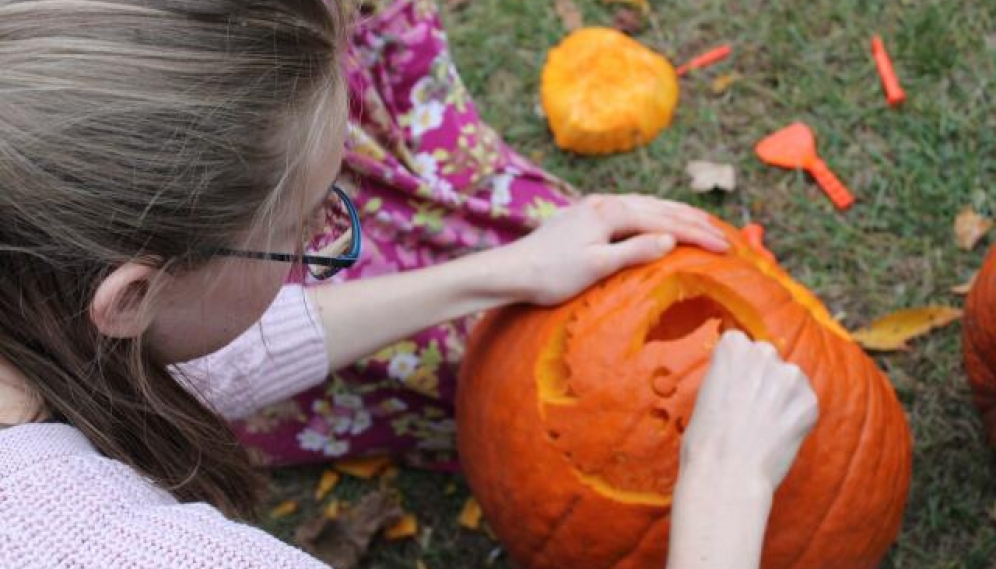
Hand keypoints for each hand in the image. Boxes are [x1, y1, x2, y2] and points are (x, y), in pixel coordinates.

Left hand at [498, 194, 727, 305]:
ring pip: (647, 205)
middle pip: (661, 207)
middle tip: (725, 236)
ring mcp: (595, 206)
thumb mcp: (597, 267)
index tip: (726, 248)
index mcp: (611, 211)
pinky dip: (655, 215)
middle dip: (695, 221)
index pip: (666, 221)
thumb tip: (671, 239)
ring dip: (676, 214)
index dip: (698, 235)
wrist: (511, 271)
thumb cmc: (551, 274)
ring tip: (702, 224)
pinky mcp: (587, 216)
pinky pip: (632, 210)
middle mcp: (605, 202)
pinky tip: (658, 222)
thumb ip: (635, 251)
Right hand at [681, 331, 818, 491]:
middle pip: (767, 357)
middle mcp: (764, 354)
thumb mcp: (704, 395)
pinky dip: (795, 417)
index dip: (736, 366)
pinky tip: (778, 435)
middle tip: (750, 407)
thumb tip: (741, 381)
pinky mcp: (810, 402)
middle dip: (762, 377)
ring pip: (789, 379)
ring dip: (782, 396)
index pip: (739, 343)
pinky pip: (804, 403)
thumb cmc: (704, 441)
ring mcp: (790, 377)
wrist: (727, 474)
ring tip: (765, 425)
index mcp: (732, 347)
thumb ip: (727, 376)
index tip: (733, 384)